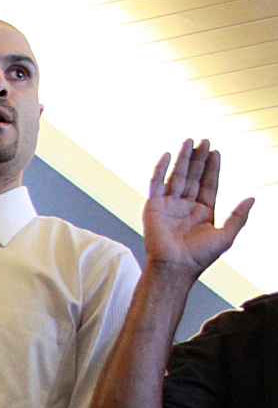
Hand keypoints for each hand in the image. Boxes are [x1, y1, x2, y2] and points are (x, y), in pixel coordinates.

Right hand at [143, 139, 253, 279]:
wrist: (175, 267)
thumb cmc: (199, 257)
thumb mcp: (226, 235)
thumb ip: (239, 216)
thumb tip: (252, 198)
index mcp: (202, 212)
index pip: (209, 184)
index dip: (213, 167)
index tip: (216, 151)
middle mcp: (185, 206)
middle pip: (193, 176)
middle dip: (199, 158)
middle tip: (204, 140)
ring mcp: (169, 205)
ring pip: (177, 175)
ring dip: (183, 158)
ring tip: (190, 140)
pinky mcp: (153, 207)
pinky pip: (156, 183)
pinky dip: (160, 168)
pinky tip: (168, 155)